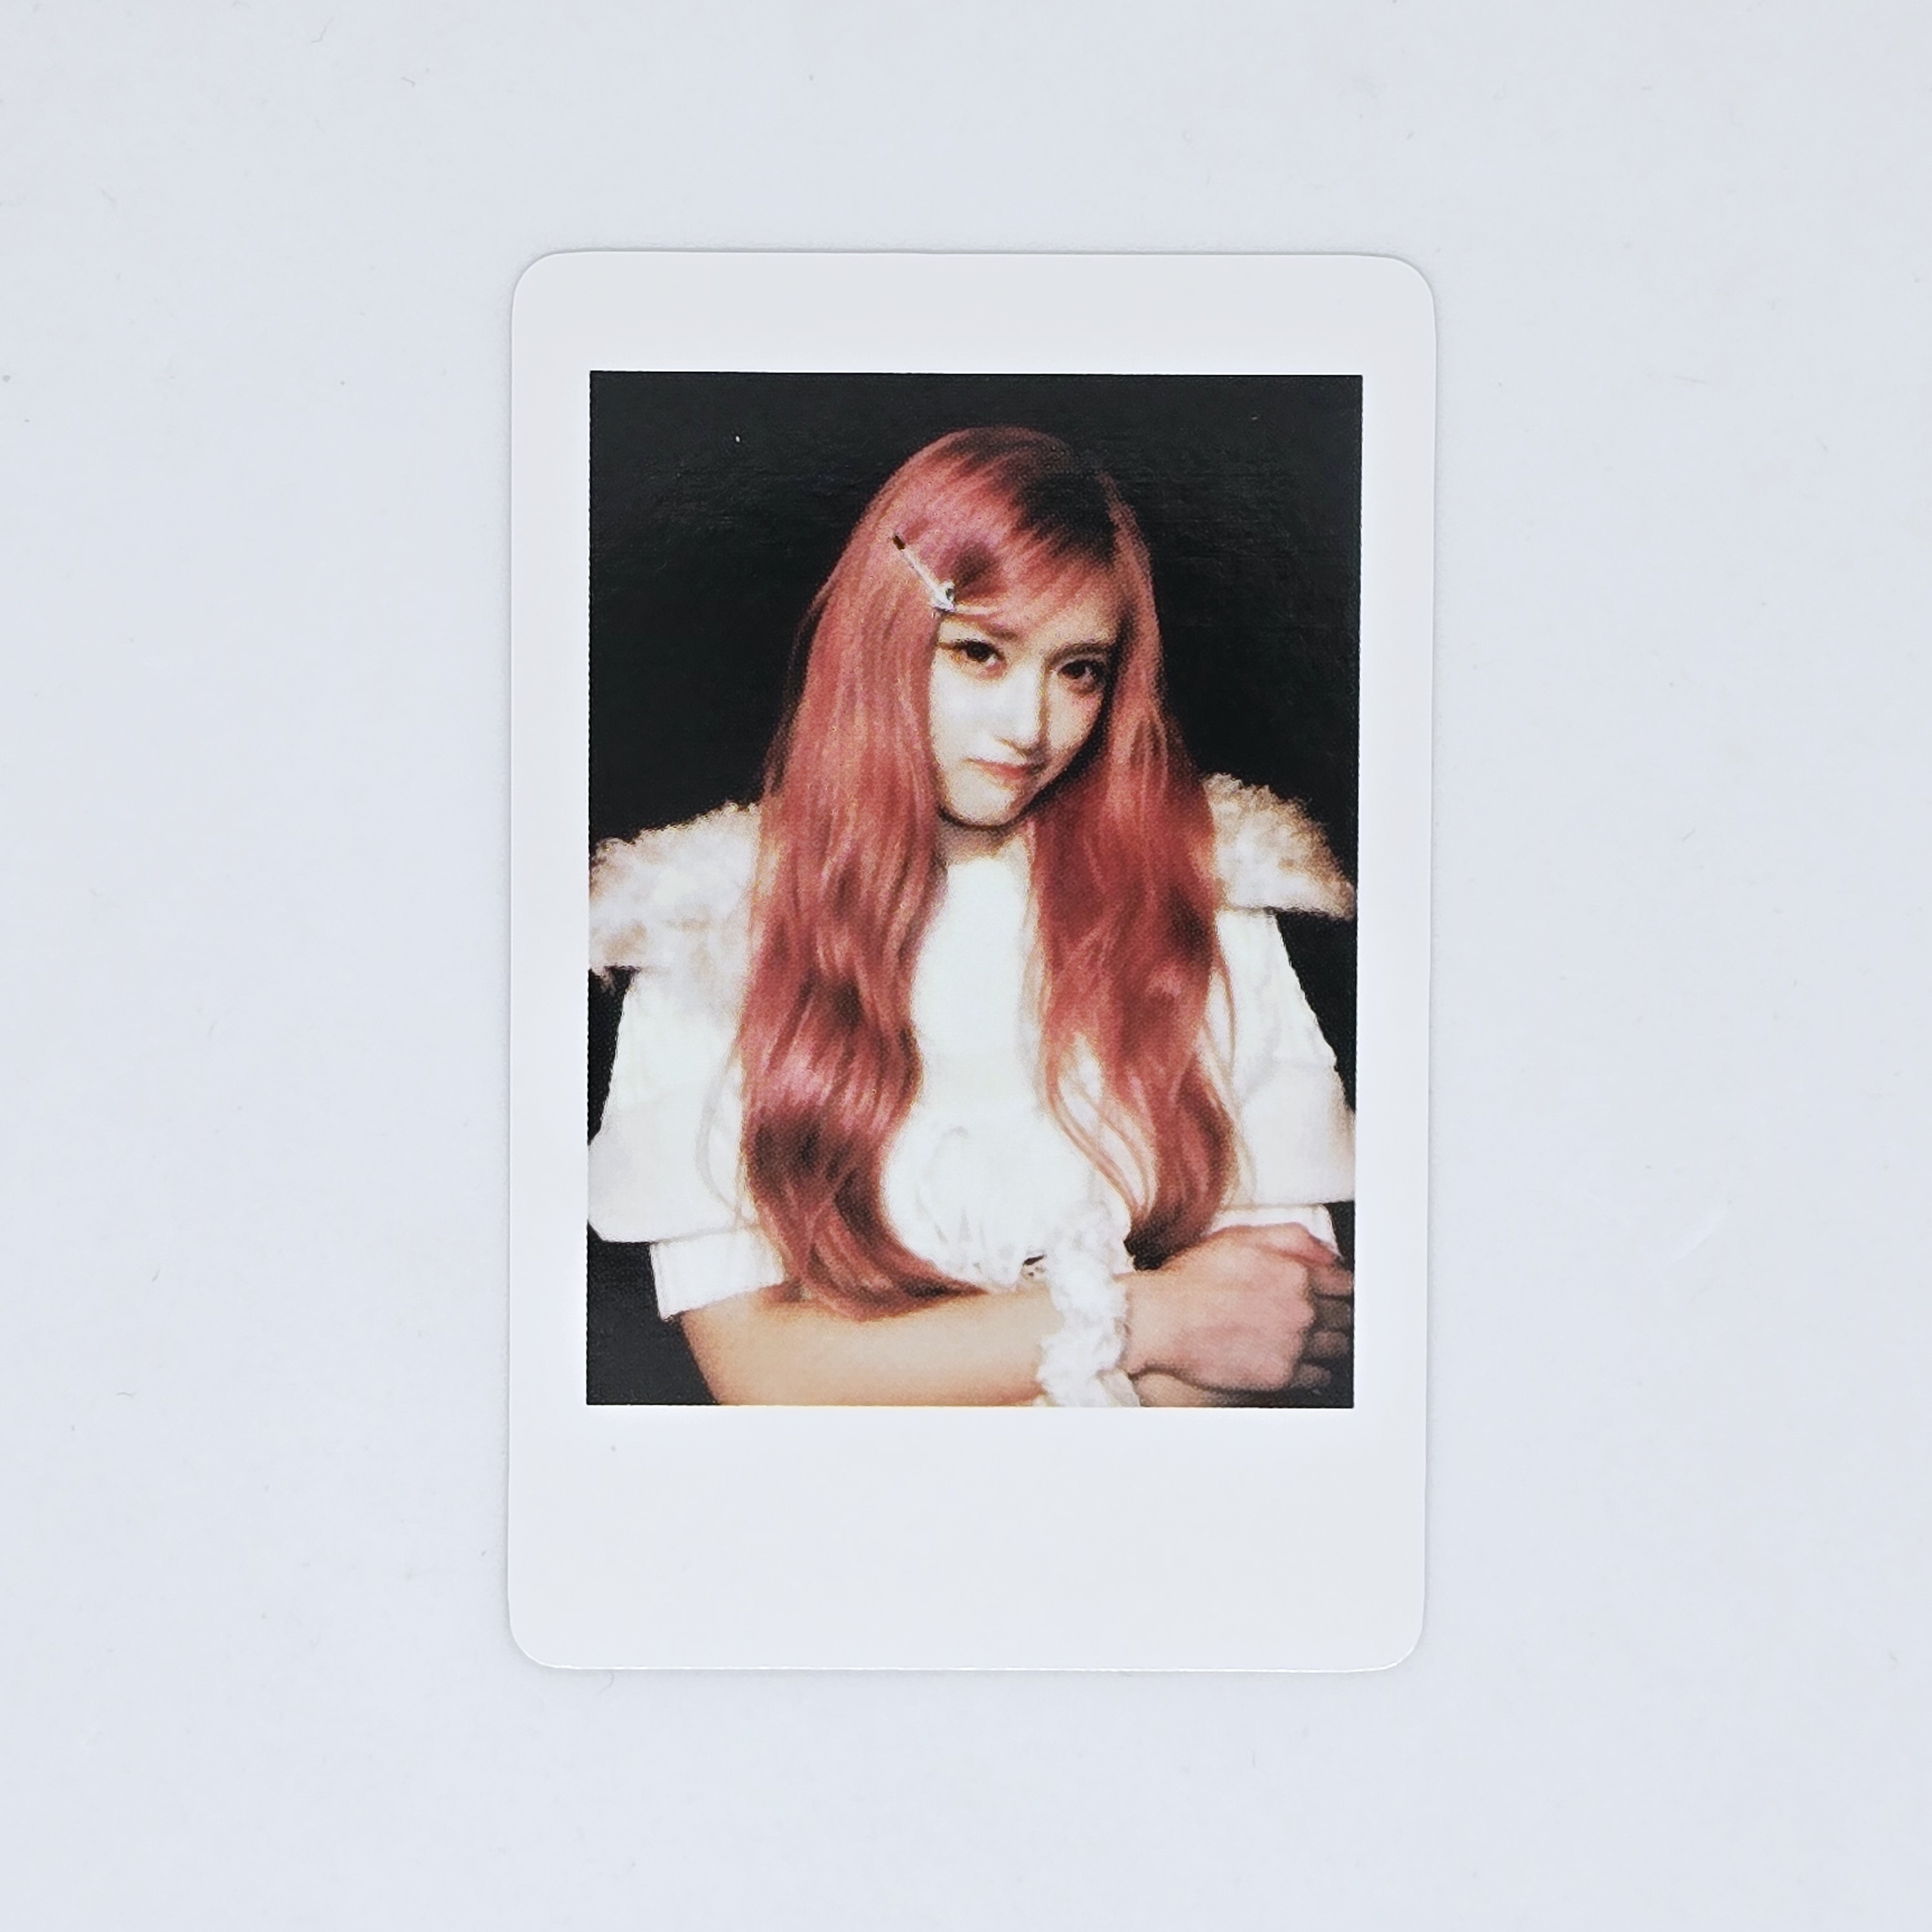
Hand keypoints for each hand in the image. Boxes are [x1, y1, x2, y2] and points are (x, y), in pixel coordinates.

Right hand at [1123, 1222, 1352, 1395]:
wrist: (1163, 1320)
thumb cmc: (1193, 1279)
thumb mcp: (1240, 1238)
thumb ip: (1290, 1239)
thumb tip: (1326, 1253)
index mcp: (1297, 1275)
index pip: (1344, 1284)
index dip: (1341, 1287)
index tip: (1337, 1292)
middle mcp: (1303, 1311)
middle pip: (1344, 1316)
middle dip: (1338, 1314)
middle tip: (1329, 1317)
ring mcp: (1294, 1345)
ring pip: (1336, 1347)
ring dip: (1332, 1342)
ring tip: (1318, 1340)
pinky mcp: (1281, 1376)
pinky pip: (1317, 1376)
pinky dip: (1317, 1370)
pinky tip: (1306, 1364)